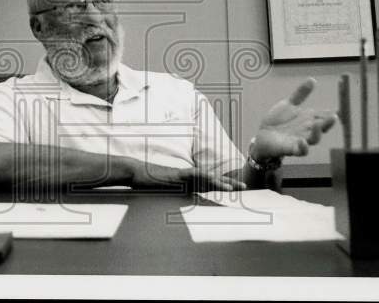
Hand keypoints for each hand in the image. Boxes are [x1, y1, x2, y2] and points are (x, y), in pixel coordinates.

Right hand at [128, 159, 245, 191]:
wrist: (135, 173)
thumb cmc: (147, 184)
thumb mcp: (164, 194)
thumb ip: (174, 197)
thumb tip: (181, 205)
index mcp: (186, 183)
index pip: (207, 185)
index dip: (221, 187)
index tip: (234, 191)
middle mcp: (187, 178)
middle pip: (211, 180)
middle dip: (227, 184)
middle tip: (243, 187)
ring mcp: (182, 175)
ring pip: (205, 178)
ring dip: (220, 182)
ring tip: (233, 187)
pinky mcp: (176, 175)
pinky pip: (193, 176)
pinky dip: (203, 178)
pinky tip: (210, 179)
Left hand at [253, 78, 336, 160]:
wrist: (262, 135)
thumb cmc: (278, 121)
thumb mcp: (288, 104)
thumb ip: (300, 94)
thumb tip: (312, 79)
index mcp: (308, 120)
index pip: (324, 116)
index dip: (333, 113)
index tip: (338, 109)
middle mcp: (307, 131)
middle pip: (322, 128)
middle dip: (329, 123)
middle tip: (334, 116)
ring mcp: (300, 140)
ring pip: (314, 139)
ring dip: (317, 133)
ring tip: (318, 124)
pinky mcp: (290, 149)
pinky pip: (300, 151)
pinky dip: (303, 147)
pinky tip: (302, 141)